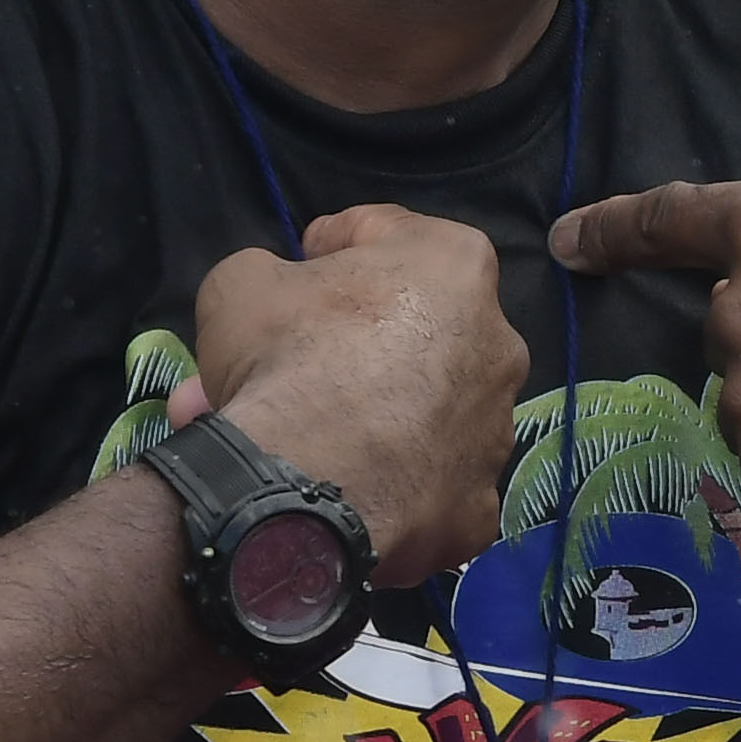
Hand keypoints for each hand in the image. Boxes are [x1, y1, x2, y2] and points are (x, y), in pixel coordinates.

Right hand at [184, 204, 524, 585]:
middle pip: (416, 330)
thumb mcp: (242, 280)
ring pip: (425, 414)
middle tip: (292, 361)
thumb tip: (287, 293)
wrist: (303, 485)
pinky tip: (342, 489)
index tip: (303, 263)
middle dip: (353, 341)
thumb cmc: (286, 358)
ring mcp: (495, 432)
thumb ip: (275, 272)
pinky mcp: (478, 508)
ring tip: (305, 437)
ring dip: (374, 416)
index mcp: (456, 265)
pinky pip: (428, 485)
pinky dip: (390, 485)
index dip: (335, 244)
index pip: (390, 233)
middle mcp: (497, 343)